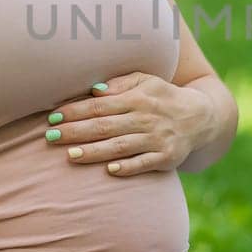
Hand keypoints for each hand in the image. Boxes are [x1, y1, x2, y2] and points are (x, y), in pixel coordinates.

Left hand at [46, 73, 211, 176]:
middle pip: (105, 126)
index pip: (101, 105)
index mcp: (137, 98)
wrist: (201, 117)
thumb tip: (94, 90)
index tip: (54, 117)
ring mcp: (156, 139)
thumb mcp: (146, 81)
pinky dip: (128, 167)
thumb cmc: (163, 97)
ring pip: (120, 146)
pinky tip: (109, 171)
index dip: (76, 111)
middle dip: (76, 131)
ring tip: (70, 155)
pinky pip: (144, 164)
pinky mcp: (166, 158)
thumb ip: (120, 84)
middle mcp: (146, 118)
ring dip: (94, 151)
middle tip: (50, 136)